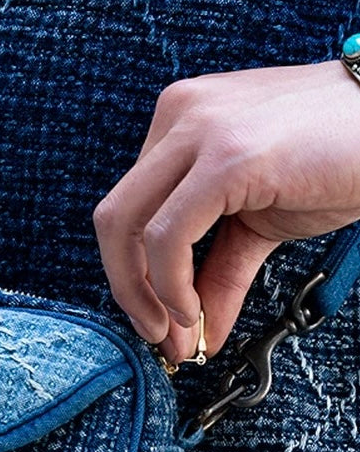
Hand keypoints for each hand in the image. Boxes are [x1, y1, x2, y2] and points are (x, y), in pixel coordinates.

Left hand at [93, 60, 359, 363]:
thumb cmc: (339, 161)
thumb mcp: (260, 225)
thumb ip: (218, 271)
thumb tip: (196, 328)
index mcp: (181, 122)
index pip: (130, 209)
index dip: (134, 274)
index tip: (159, 321)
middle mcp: (180, 116)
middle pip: (114, 219)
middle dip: (128, 290)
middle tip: (158, 336)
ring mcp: (199, 130)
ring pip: (127, 227)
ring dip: (146, 296)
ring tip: (179, 333)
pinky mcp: (226, 156)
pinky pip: (167, 236)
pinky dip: (170, 285)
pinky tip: (193, 311)